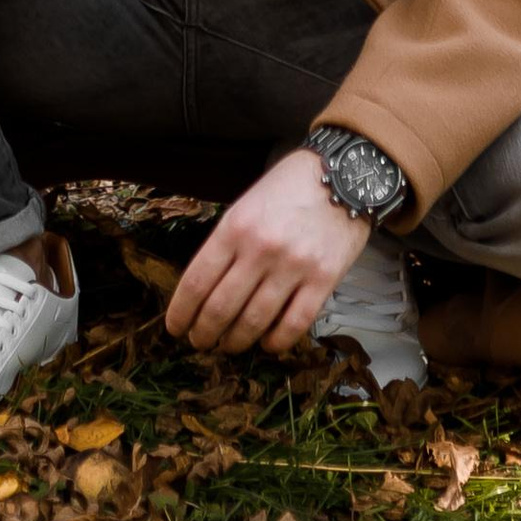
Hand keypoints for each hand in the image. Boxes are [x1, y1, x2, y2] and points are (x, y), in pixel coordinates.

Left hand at [165, 146, 367, 353]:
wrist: (345, 174)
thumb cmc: (289, 188)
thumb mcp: (246, 204)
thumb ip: (227, 243)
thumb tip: (205, 289)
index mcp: (235, 227)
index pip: (197, 282)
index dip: (181, 312)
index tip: (175, 327)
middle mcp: (261, 249)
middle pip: (220, 308)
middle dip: (203, 333)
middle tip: (200, 342)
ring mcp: (293, 267)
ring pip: (253, 322)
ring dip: (235, 342)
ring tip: (229, 345)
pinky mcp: (323, 280)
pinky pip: (293, 325)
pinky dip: (275, 342)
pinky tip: (267, 343)